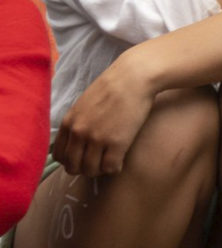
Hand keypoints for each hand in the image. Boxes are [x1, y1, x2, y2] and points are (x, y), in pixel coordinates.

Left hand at [52, 53, 157, 177]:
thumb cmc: (113, 86)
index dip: (70, 161)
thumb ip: (77, 122)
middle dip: (84, 169)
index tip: (82, 158)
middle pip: (73, 166)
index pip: (60, 156)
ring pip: (91, 170)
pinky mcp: (117, 142)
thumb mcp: (84, 104)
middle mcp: (79, 133)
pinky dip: (114, 168)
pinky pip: (110, 167)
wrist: (134, 77)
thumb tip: (77, 139)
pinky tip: (119, 160)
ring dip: (99, 170)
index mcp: (69, 123)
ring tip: (108, 162)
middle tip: (96, 163)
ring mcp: (97, 139)